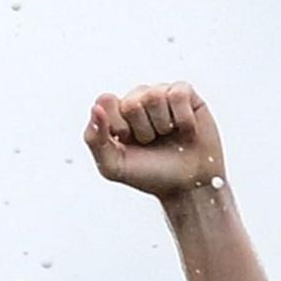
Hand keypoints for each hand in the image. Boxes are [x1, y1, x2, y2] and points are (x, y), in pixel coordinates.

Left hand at [84, 82, 225, 201]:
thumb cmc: (151, 174)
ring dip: (163, 126)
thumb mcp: (114, 167)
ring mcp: (161, 94)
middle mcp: (137, 99)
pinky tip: (185, 130)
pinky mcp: (185, 94)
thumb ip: (94, 139)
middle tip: (151, 143)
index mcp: (116, 113)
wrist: (187, 186)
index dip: (118, 125)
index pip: (106, 101)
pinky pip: (178, 94)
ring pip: (155, 96)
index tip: (128, 143)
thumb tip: (96, 108)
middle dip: (143, 131)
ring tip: (168, 136)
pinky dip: (183, 119)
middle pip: (131, 103)